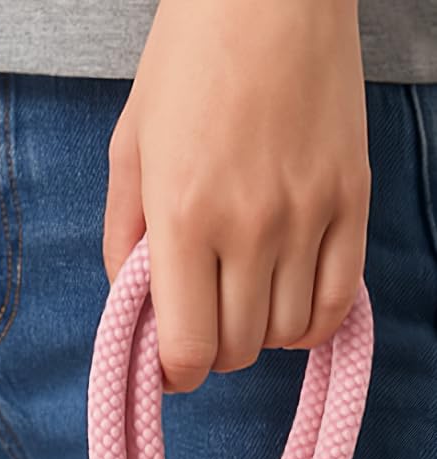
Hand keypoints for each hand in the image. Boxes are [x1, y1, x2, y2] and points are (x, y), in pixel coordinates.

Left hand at [104, 0, 369, 390]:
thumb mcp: (129, 152)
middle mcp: (249, 227)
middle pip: (238, 348)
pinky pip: (339, 297)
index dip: (173, 375)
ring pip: (287, 331)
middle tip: (201, 325)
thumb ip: (124, 240)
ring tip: (242, 304)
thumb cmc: (187, 64)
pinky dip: (313, 321)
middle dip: (213, 353)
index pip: (187, 349)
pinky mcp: (353, 196)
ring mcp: (308, 213)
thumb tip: (132, 309)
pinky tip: (290, 306)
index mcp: (183, 220)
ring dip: (260, 334)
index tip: (167, 366)